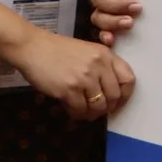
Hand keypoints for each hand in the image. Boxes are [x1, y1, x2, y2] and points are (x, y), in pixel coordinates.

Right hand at [7, 29, 135, 120]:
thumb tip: (110, 94)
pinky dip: (76, 114)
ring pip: (98, 107)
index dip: (125, 96)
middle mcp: (98, 65)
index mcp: (105, 54)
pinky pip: (80, 110)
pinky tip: (70, 108)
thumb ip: (101, 67)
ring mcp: (84, 78)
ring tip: (83, 111)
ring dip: (91, 114)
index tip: (117, 103)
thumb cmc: (57, 50)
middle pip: (114, 97)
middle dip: (107, 108)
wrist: (32, 47)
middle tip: (96, 110)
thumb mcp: (87, 51)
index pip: (128, 79)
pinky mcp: (69, 89)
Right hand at [90, 0, 139, 42]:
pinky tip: (112, 39)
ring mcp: (103, 12)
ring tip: (130, 23)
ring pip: (98, 16)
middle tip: (137, 7)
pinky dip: (106, 36)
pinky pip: (101, 34)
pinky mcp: (107, 29)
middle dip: (118, 3)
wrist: (160, 11)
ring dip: (113, 20)